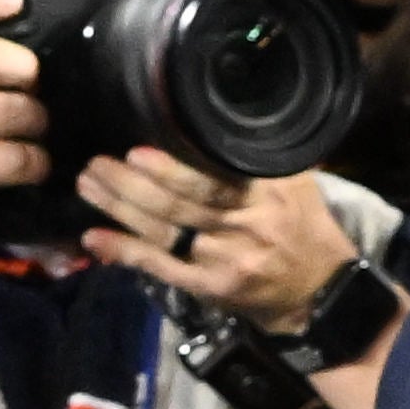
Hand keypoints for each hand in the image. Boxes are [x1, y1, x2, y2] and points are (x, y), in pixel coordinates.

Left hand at [79, 152, 353, 324]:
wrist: (321, 290)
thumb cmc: (302, 226)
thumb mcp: (295, 183)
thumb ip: (257, 156)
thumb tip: (211, 118)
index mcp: (267, 195)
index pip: (214, 182)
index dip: (172, 170)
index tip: (137, 152)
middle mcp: (245, 228)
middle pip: (180, 206)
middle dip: (131, 185)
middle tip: (96, 163)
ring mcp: (225, 261)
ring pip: (164, 232)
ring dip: (120, 209)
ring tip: (88, 185)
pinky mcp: (210, 288)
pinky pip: (162, 268)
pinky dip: (126, 252)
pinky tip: (95, 237)